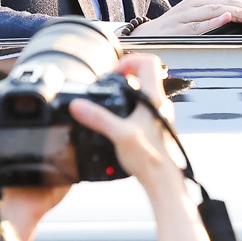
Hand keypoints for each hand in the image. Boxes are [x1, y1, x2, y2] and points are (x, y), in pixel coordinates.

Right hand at [69, 54, 214, 240]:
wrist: (162, 179)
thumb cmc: (150, 159)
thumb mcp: (119, 135)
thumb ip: (98, 118)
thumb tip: (79, 105)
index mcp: (155, 99)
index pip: (149, 62)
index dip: (129, 61)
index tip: (113, 73)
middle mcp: (160, 104)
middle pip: (145, 74)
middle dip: (124, 75)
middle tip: (108, 84)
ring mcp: (159, 115)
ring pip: (143, 91)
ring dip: (125, 90)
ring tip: (109, 100)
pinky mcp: (154, 126)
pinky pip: (141, 106)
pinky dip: (127, 105)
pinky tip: (115, 119)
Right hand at [133, 0, 241, 37]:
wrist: (143, 38)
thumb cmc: (176, 31)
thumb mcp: (203, 21)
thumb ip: (224, 20)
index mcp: (207, 1)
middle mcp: (198, 4)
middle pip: (232, 3)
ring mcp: (187, 14)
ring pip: (219, 10)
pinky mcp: (178, 27)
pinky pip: (198, 24)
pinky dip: (213, 20)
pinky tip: (226, 18)